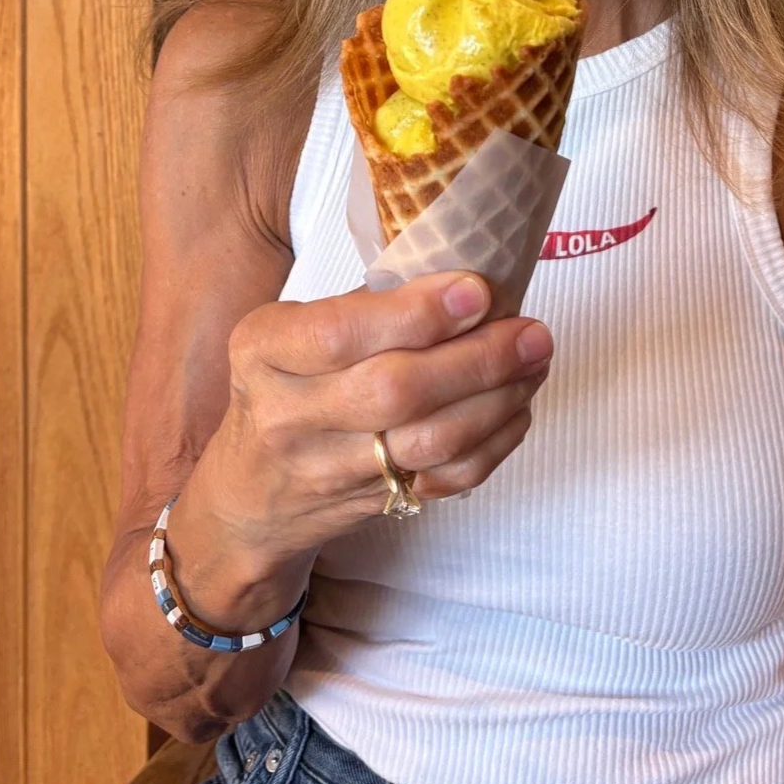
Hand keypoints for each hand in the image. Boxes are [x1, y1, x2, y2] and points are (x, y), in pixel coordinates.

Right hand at [164, 271, 551, 622]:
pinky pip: (446, 480)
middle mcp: (288, 414)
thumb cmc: (283, 387)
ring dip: (497, 399)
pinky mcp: (371, 504)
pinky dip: (495, 444)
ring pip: (430, 441)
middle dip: (477, 359)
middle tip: (531, 331)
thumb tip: (464, 279)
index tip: (477, 291)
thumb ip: (362, 308)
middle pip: (395, 391)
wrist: (248, 497)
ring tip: (535, 361)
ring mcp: (329, 470)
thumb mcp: (288, 334)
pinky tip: (517, 407)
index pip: (340, 333)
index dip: (416, 314)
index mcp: (263, 350)